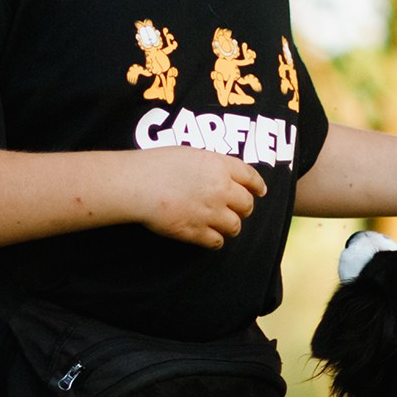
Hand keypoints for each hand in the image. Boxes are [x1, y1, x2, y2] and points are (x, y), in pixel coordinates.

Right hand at [128, 147, 266, 247]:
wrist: (136, 184)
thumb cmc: (156, 165)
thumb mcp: (190, 155)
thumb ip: (211, 165)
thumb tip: (223, 176)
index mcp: (219, 166)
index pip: (250, 177)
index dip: (257, 185)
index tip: (260, 191)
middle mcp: (220, 189)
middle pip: (247, 205)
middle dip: (243, 208)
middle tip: (234, 209)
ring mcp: (210, 212)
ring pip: (235, 226)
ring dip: (230, 225)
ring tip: (220, 224)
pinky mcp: (196, 231)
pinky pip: (217, 241)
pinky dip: (215, 240)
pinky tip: (208, 235)